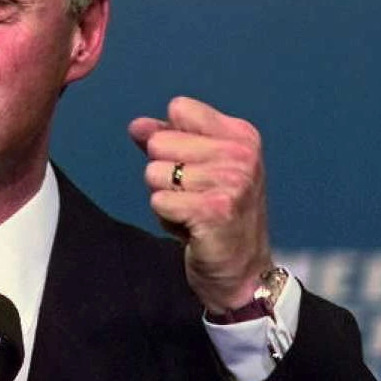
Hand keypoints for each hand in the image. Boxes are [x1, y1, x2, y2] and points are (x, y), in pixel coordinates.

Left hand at [128, 96, 272, 312]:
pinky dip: (167, 219)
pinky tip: (191, 229)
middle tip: (194, 196)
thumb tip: (136, 125)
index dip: (171, 137)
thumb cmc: (218, 214)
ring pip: (154, 173)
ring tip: (193, 212)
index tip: (194, 165)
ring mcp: (231, 181)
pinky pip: (158, 201)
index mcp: (241, 135)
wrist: (243, 272)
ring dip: (165, 198)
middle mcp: (241, 154)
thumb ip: (167, 139)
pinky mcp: (213, 210)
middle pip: (159, 141)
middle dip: (165, 173)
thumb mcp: (200, 167)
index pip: (179, 108)